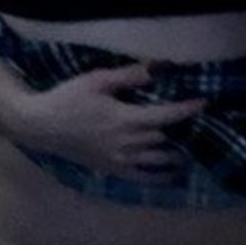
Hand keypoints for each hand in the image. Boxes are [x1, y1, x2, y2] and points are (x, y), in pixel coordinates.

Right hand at [10, 62, 205, 182]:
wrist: (41, 126)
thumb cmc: (68, 98)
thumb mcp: (98, 80)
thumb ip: (130, 76)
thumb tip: (160, 67)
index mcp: (125, 119)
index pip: (166, 116)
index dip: (187, 109)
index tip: (204, 102)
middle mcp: (127, 143)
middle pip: (165, 138)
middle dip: (183, 129)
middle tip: (200, 121)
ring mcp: (120, 159)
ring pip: (158, 160)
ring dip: (176, 153)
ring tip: (191, 144)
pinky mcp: (112, 169)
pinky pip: (142, 178)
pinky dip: (160, 177)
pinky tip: (173, 173)